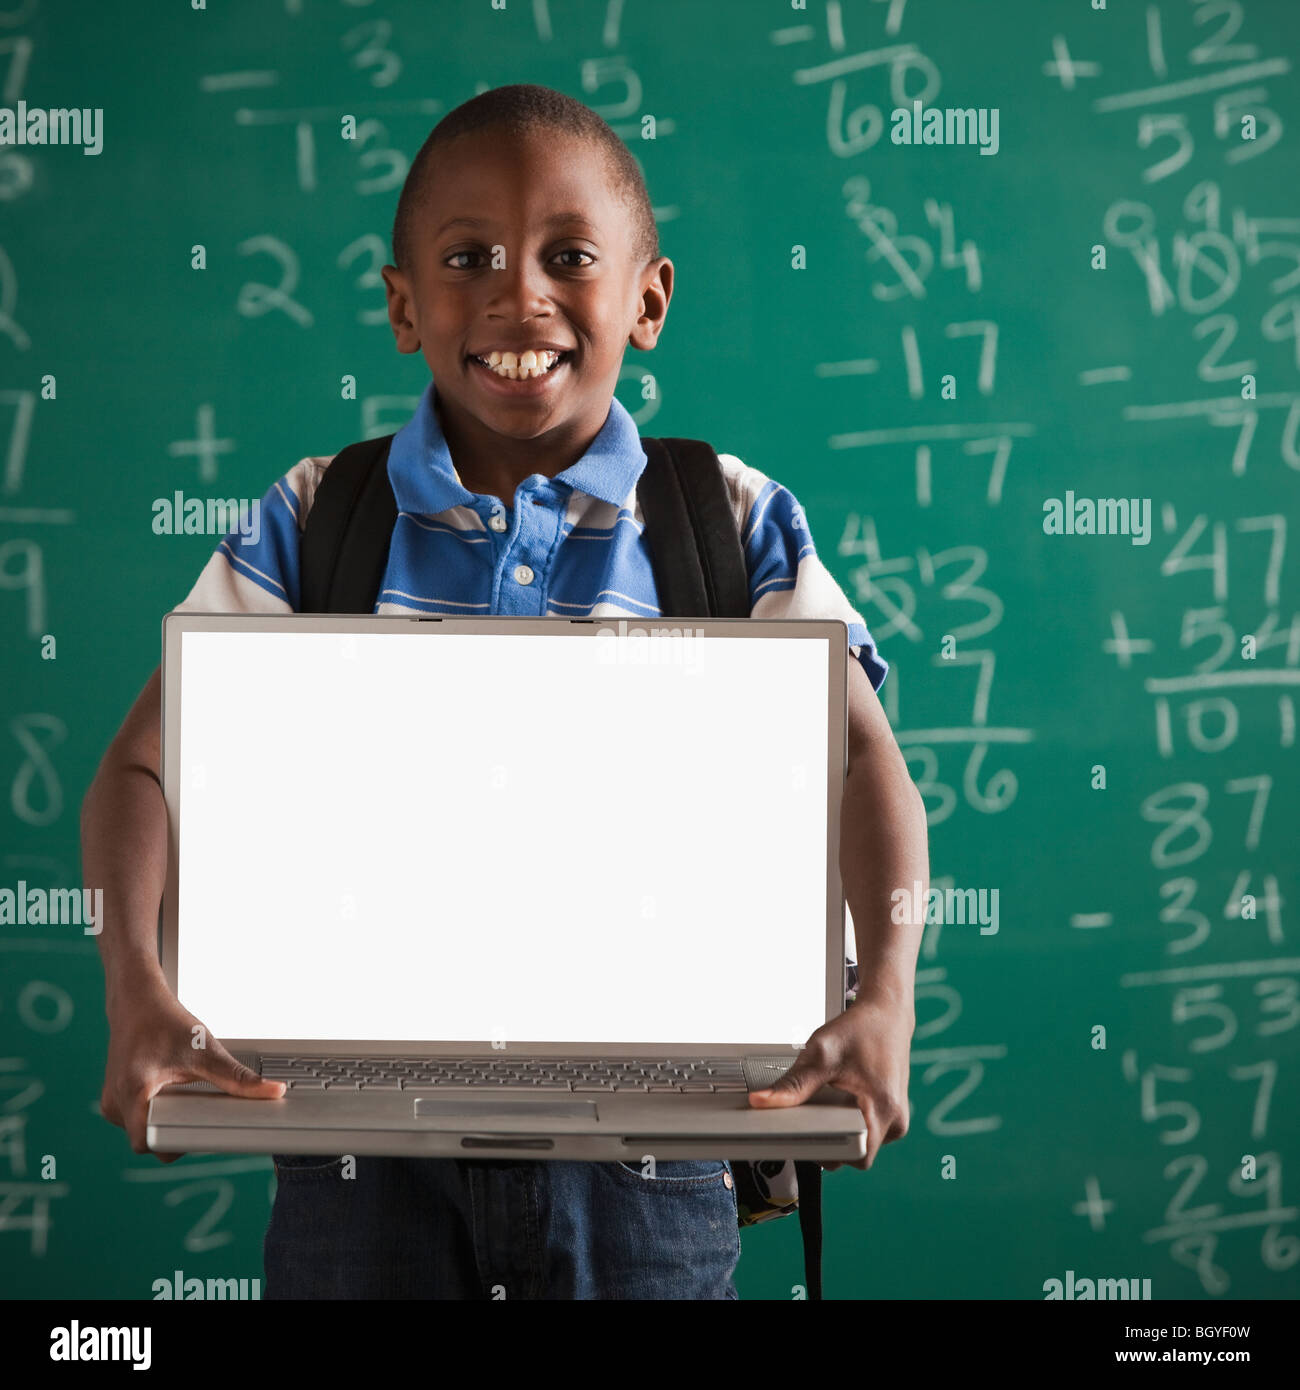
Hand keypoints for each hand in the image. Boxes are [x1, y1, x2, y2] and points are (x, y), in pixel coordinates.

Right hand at [101, 980, 284, 1161]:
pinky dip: (157, 1115)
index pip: (150, 1144)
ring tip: (188, 1103)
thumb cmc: (166, 1023)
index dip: (178, 1145)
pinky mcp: (115, 1100)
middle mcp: (115, 1104)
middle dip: (178, 1134)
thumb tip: (273, 1091)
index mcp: (133, 1093)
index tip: (203, 1136)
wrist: (137, 1002)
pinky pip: (138, 1121)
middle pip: (150, 1141)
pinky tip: (176, 1100)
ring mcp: (111, 1104)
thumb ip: (238, 1078)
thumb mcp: (207, 1051)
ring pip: (144, 1132)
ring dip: (167, 1124)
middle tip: (204, 1116)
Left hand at [747, 986, 913, 1169]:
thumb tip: (762, 1102)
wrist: (886, 1013)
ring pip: (862, 1144)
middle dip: (831, 1142)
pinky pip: (868, 1133)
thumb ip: (793, 1084)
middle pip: (857, 1154)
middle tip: (809, 1120)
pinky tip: (838, 1104)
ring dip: (841, 1132)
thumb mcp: (821, 1054)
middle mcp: (895, 1118)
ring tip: (826, 1107)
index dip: (827, 1153)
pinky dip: (850, 1124)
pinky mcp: (892, 1114)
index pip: (855, 1156)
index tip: (805, 1141)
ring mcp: (896, 1118)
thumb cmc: (860, 1030)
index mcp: (883, 1107)